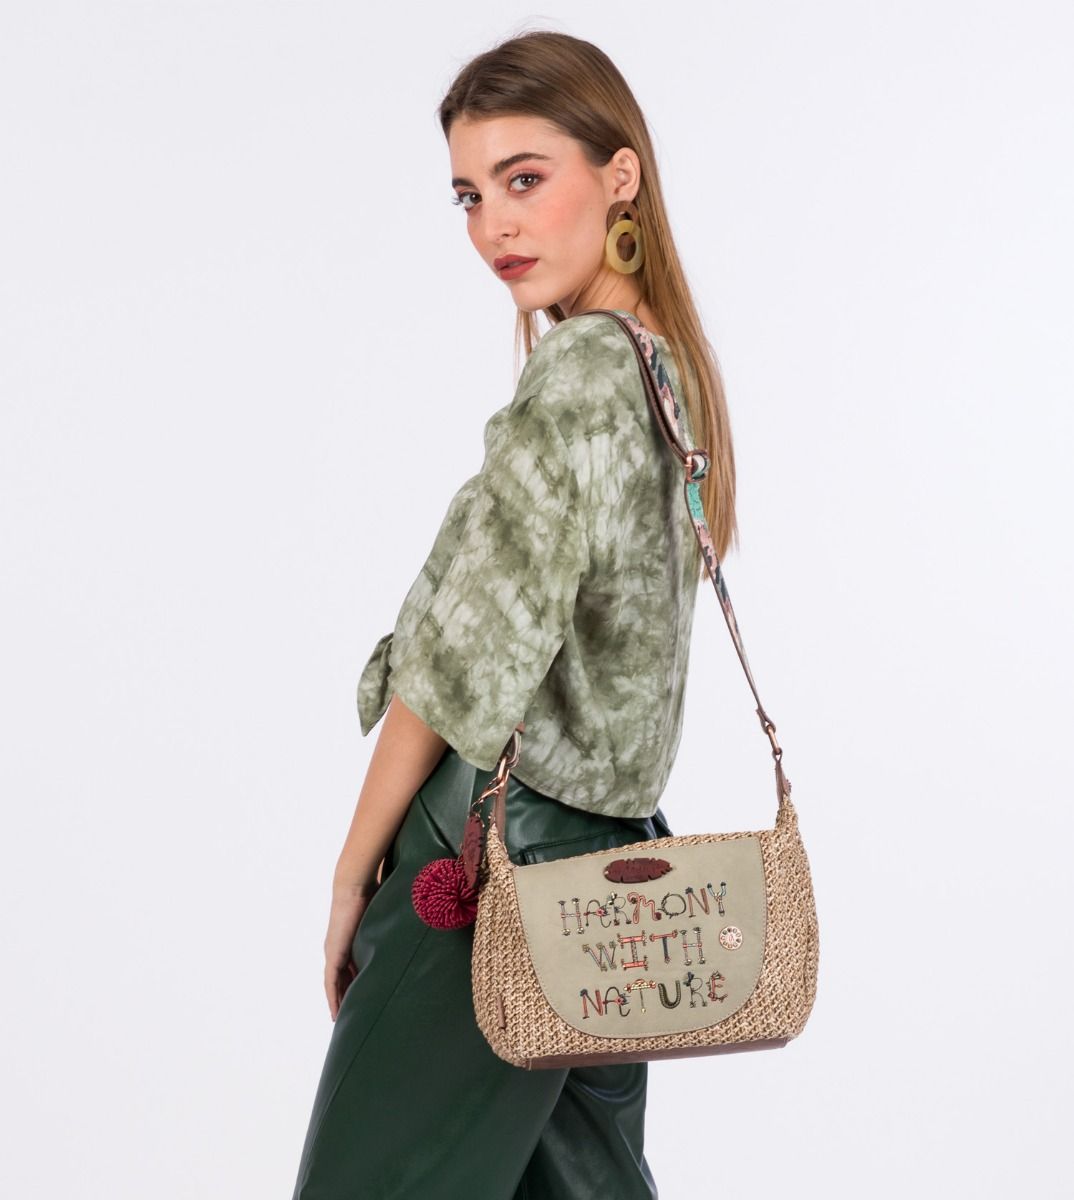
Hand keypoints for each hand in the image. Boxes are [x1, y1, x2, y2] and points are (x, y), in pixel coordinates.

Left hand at [323, 879, 380, 1019]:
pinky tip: (336, 1012)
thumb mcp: (384, 917)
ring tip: (344, 1019)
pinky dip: (333, 997)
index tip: (363, 998)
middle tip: (354, 1016)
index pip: (351, 968)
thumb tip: (413, 926)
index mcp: (350, 941)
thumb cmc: (373, 894)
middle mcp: (339, 948)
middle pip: (341, 980)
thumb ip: (392, 926)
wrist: (356, 885)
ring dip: (339, 1001)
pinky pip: (330, 982)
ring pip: (334, 984)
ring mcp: (334, 952)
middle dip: (347, 997)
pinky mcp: (334, 954)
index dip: (355, 984)